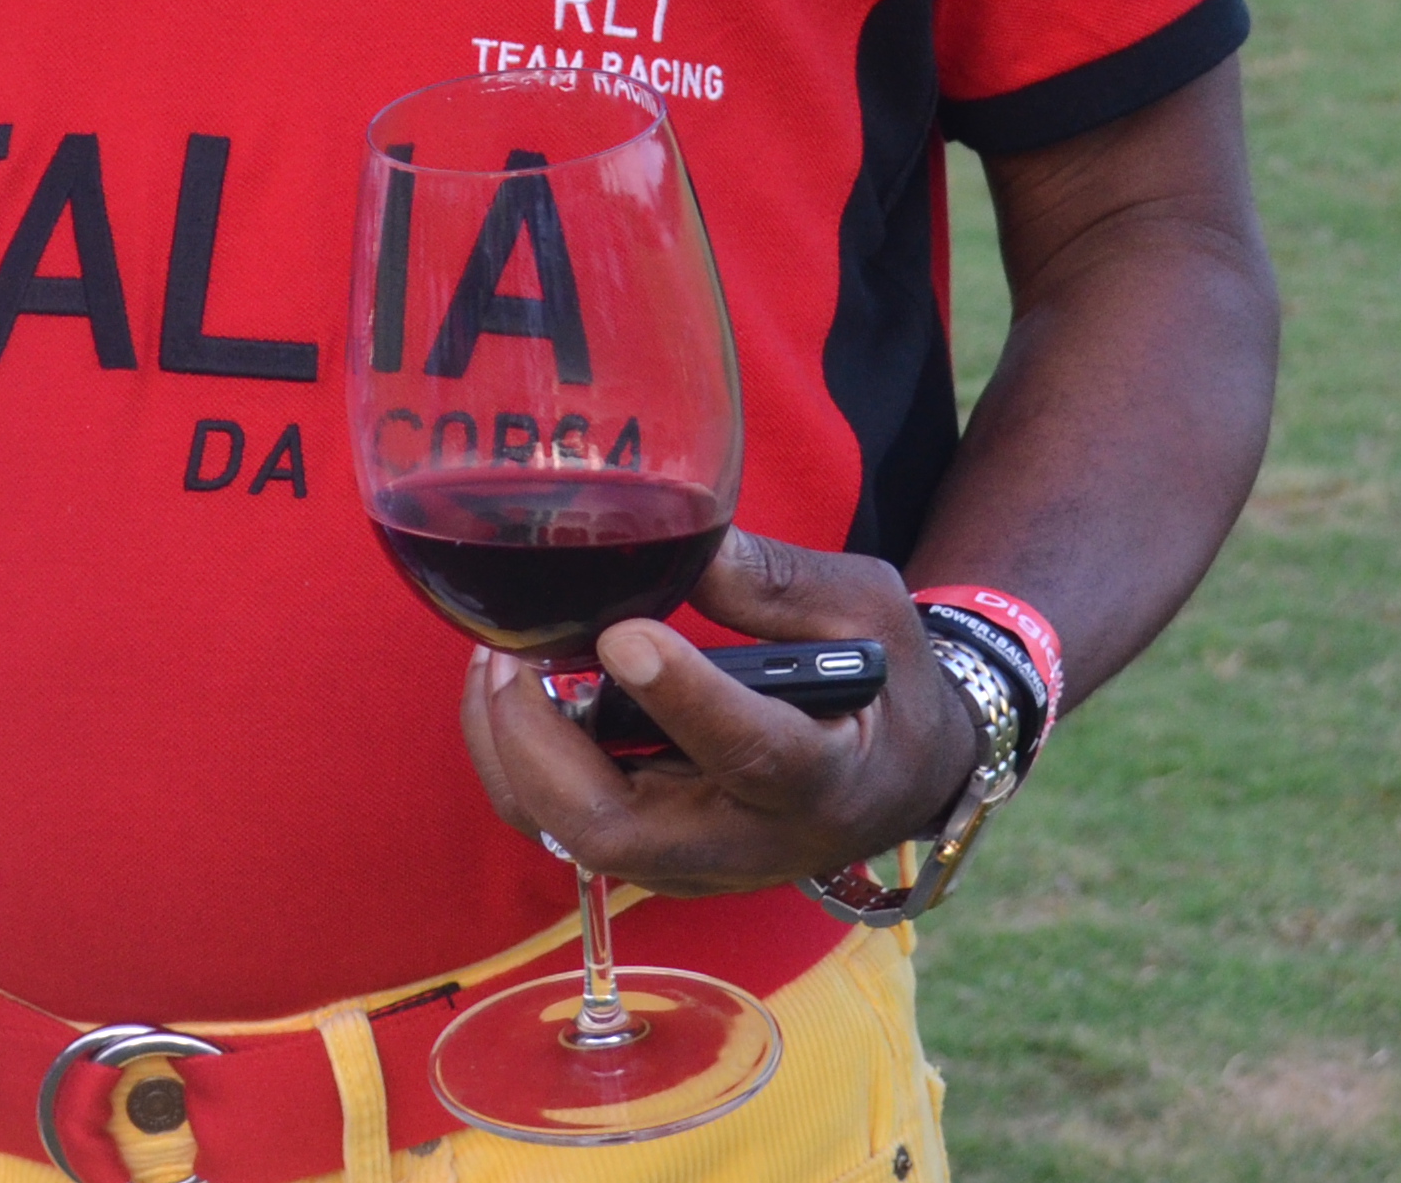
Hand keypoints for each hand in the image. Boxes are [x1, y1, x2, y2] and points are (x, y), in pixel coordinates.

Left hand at [457, 532, 980, 897]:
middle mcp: (751, 841)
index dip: (681, 699)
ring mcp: (696, 862)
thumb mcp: (864, 609)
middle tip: (512, 656)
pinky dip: (524, 764)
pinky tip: (516, 689)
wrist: (900, 771)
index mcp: (823, 776)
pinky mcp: (660, 857)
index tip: (622, 635)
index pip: (751, 753)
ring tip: (500, 660)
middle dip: (542, 749)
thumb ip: (776, 581)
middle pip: (620, 834)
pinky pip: (568, 826)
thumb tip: (682, 538)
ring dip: (517, 755)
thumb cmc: (883, 680)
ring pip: (575, 837)